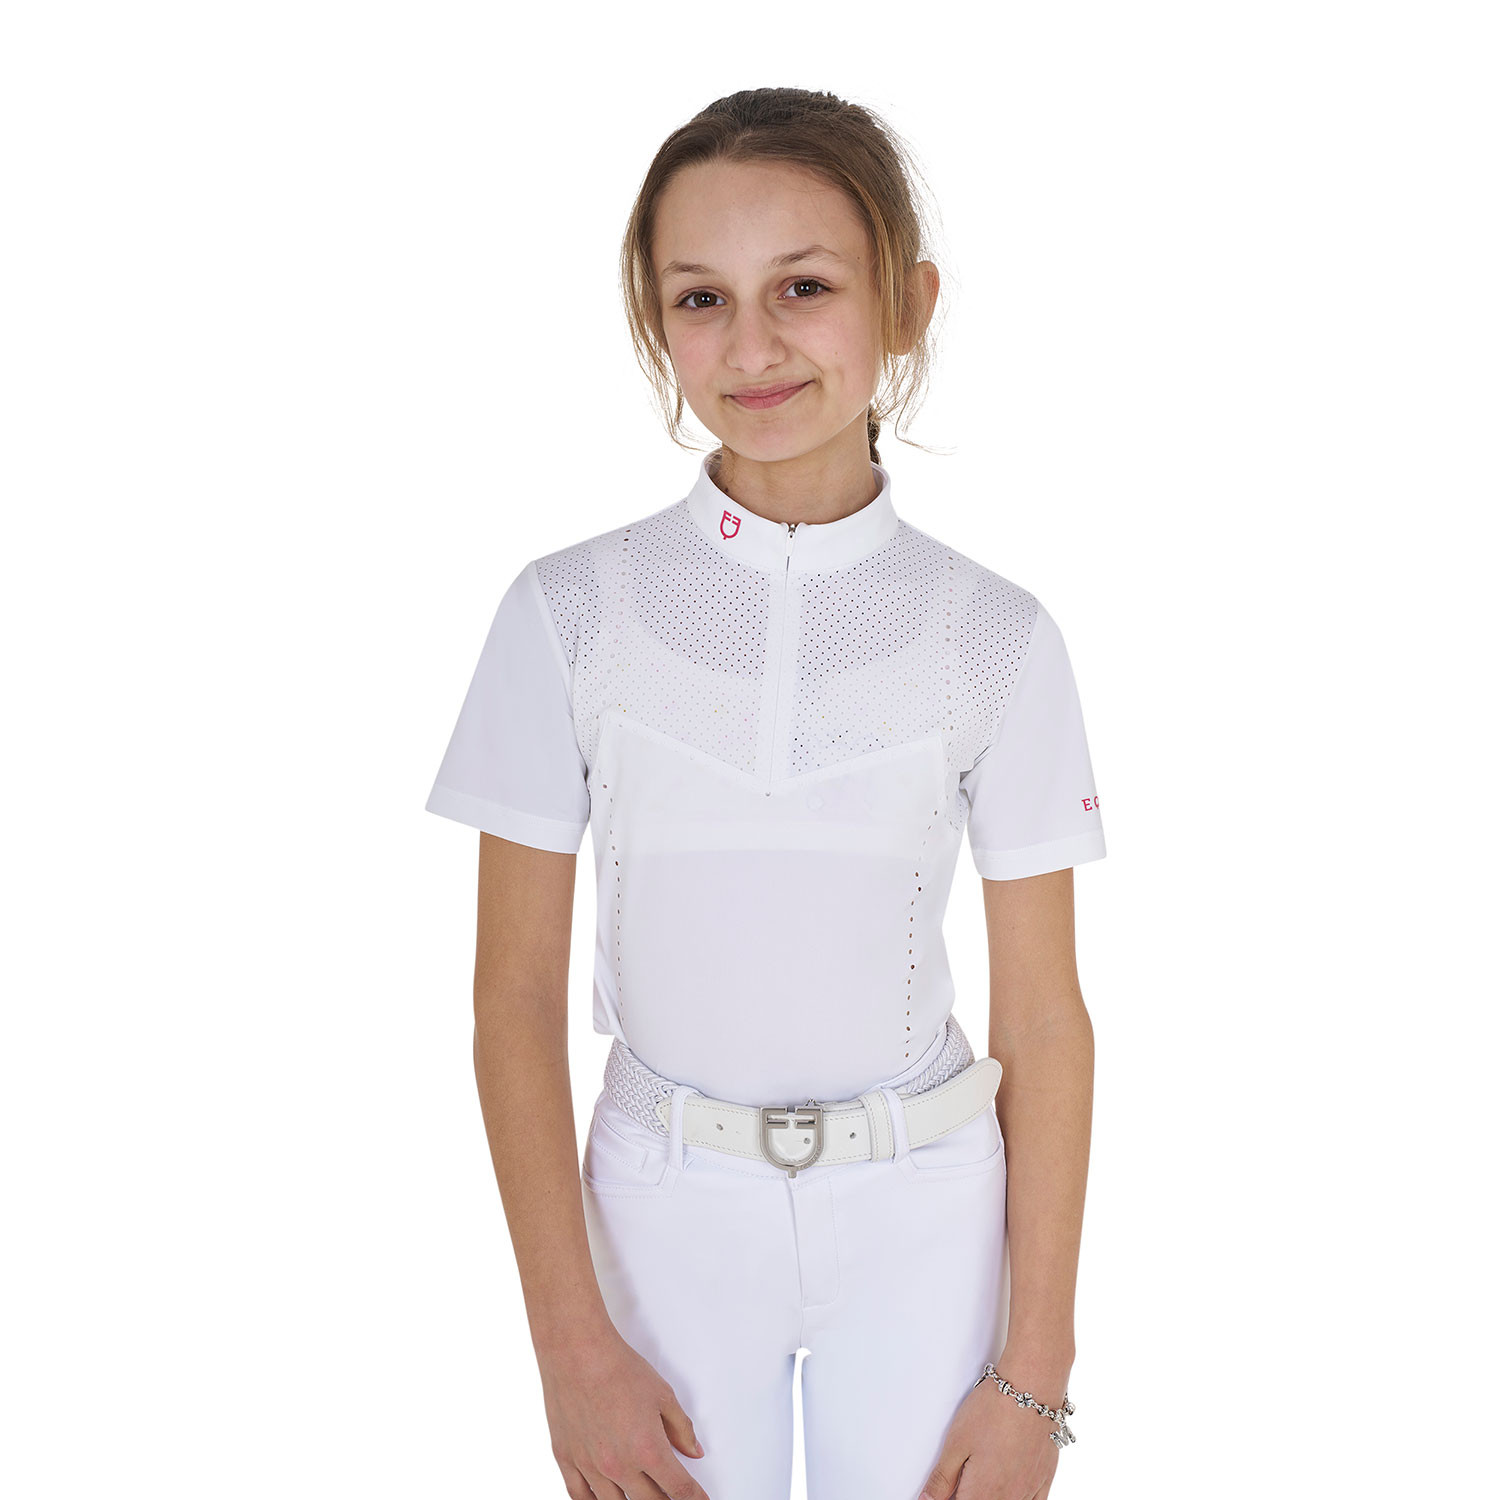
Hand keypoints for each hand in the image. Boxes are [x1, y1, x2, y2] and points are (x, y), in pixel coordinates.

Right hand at [538, 1328, 712, 1499]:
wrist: (577, 1352)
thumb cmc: (617, 1367)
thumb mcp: (663, 1395)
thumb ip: (681, 1427)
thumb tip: (693, 1449)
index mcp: (648, 1450)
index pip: (679, 1488)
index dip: (694, 1498)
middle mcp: (620, 1465)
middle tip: (672, 1497)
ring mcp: (591, 1467)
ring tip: (643, 1498)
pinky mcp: (567, 1460)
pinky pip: (581, 1498)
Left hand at [916, 1378, 1061, 1499]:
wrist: (1031, 1388)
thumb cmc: (993, 1410)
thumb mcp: (956, 1442)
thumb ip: (941, 1479)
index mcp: (982, 1493)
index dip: (948, 1499)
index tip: (944, 1491)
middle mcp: (1008, 1498)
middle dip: (967, 1494)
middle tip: (961, 1478)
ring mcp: (1028, 1491)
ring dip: (990, 1496)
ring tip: (980, 1478)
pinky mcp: (1044, 1480)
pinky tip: (1009, 1490)